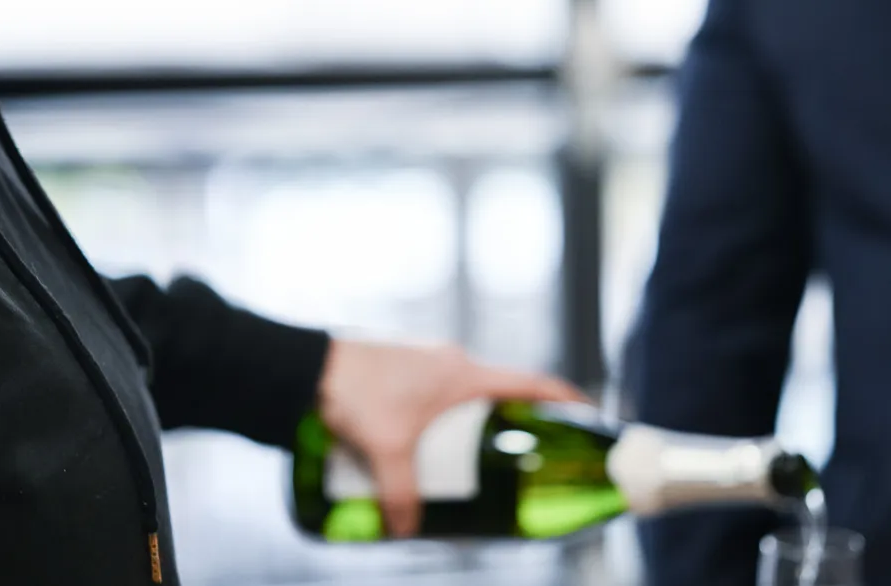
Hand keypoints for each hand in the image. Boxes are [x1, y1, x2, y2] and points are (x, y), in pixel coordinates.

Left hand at [315, 339, 591, 537]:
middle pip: (498, 393)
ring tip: (473, 458)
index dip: (563, 398)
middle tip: (520, 458)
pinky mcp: (402, 368)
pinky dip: (442, 418)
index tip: (587, 412)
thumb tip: (407, 529)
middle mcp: (450, 362)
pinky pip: (437, 394)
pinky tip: (428, 443)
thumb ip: (401, 493)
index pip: (530, 381)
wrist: (303, 364)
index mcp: (462, 373)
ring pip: (463, 395)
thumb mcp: (384, 449)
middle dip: (512, 423)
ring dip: (471, 422)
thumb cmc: (350, 391)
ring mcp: (425, 362)